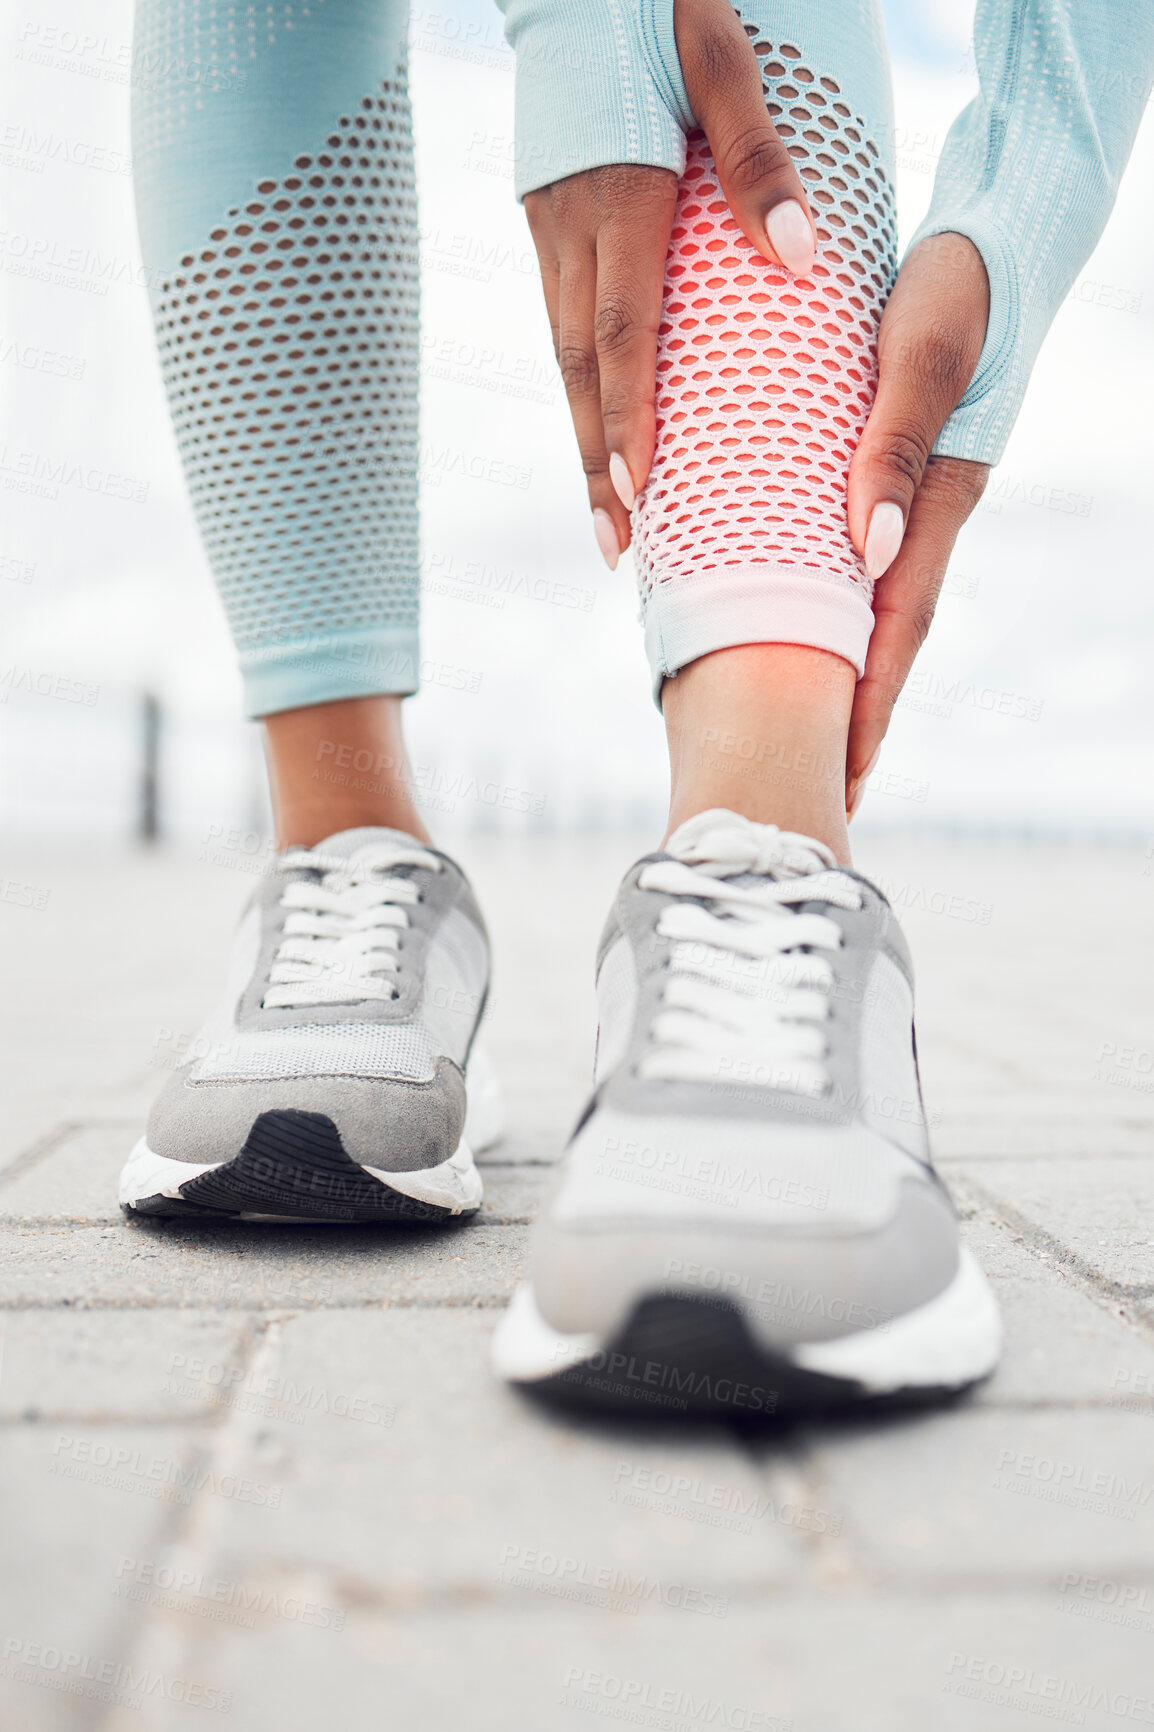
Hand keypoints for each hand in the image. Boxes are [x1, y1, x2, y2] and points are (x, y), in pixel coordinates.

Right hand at [523, 0, 816, 568]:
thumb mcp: (721, 54)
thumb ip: (757, 156)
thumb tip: (800, 259)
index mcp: (618, 194)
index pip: (618, 333)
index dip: (625, 421)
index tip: (639, 495)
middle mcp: (570, 222)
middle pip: (578, 367)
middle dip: (598, 463)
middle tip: (618, 544)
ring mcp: (548, 221)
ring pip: (560, 350)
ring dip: (583, 435)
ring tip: (609, 510)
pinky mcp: (546, 212)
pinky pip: (559, 318)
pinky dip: (578, 383)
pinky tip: (596, 420)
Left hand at [845, 232, 990, 815]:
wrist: (995, 238)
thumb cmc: (959, 287)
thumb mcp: (920, 355)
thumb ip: (894, 448)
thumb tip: (870, 553)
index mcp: (938, 497)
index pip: (897, 622)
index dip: (869, 699)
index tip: (846, 769)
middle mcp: (929, 512)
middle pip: (889, 633)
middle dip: (860, 713)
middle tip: (830, 790)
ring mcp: (917, 498)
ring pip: (877, 602)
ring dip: (850, 671)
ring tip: (819, 736)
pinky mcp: (900, 472)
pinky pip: (864, 557)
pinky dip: (839, 606)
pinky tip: (810, 629)